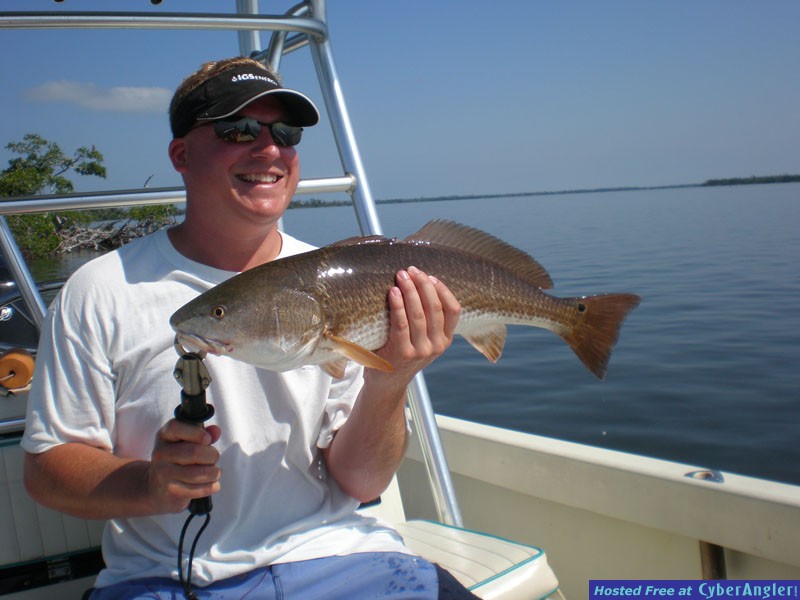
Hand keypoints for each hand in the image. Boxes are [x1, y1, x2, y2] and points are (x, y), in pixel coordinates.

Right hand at [146, 419, 221, 513]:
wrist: (159, 486)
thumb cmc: (179, 458)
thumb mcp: (188, 441)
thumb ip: (203, 434)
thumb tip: (216, 431)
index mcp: (165, 435)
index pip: (176, 428)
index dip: (197, 433)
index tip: (208, 439)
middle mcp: (161, 453)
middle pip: (194, 452)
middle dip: (212, 455)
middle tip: (214, 458)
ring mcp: (164, 472)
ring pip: (198, 473)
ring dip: (214, 473)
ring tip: (215, 472)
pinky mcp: (170, 490)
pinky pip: (197, 489)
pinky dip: (210, 487)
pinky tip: (214, 484)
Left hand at [371, 266, 460, 386]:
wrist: (386, 383)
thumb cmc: (402, 354)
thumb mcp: (423, 340)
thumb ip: (428, 321)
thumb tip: (421, 282)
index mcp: (445, 340)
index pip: (454, 310)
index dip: (442, 290)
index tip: (430, 276)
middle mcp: (437, 346)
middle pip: (434, 307)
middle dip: (423, 284)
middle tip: (411, 270)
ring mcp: (420, 351)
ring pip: (418, 313)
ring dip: (409, 290)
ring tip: (400, 276)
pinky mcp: (402, 353)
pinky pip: (401, 323)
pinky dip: (397, 305)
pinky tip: (392, 292)